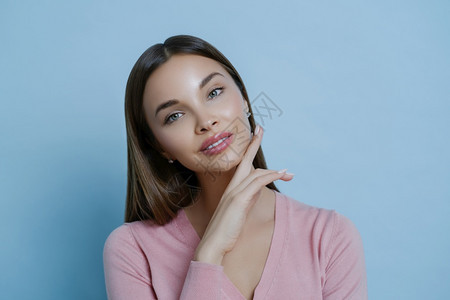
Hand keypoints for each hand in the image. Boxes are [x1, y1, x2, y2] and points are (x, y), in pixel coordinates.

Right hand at [194, 125, 293, 264]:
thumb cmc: (225, 230)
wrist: (213, 243)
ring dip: (274, 171)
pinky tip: (282, 175)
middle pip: (244, 160)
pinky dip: (270, 176)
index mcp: (230, 189)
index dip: (248, 151)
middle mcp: (231, 187)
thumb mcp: (238, 211)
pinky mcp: (239, 200)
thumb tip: (256, 191)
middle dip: (253, 143)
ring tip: (289, 173)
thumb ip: (246, 199)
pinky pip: (257, 183)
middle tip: (261, 128)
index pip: (240, 166)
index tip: (255, 137)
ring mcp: (234, 192)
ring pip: (255, 172)